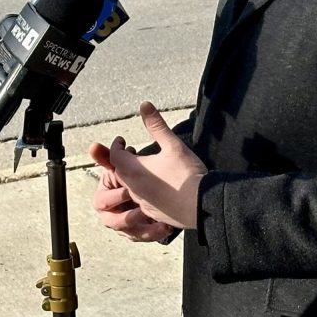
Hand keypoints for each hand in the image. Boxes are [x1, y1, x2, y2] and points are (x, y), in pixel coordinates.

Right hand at [89, 140, 173, 242]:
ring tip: (159, 224)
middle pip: (112, 222)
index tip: (129, 190)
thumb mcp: (121, 166)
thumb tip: (93, 145)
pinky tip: (165, 227)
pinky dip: (153, 233)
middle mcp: (109, 214)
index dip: (116, 196)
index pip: (103, 201)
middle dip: (126, 217)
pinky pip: (142, 237)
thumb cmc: (129, 176)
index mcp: (102, 197)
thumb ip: (107, 157)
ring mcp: (122, 225)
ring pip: (129, 232)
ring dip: (143, 229)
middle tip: (141, 209)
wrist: (145, 187)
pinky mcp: (135, 232)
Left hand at [110, 101, 206, 229]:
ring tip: (144, 168)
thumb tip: (144, 104)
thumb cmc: (187, 175)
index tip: (122, 141)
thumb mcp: (173, 145)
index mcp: (134, 170)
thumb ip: (157, 125)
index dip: (116, 146)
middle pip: (120, 172)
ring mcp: (142, 203)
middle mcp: (133, 188)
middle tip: (131, 152)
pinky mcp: (152, 213)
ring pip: (130, 187)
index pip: (115, 156)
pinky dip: (143, 190)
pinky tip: (157, 187)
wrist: (201, 206)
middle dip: (123, 160)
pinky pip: (141, 200)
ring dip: (133, 176)